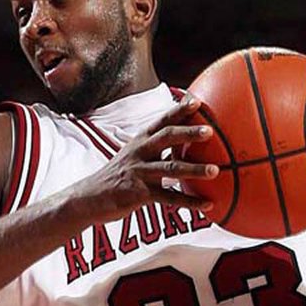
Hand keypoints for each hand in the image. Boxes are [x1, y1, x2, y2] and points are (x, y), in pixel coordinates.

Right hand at [75, 95, 218, 223]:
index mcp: (140, 141)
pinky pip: (169, 198)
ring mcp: (139, 173)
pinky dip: (190, 202)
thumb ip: (156, 149)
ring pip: (170, 169)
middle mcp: (139, 152)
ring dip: (194, 170)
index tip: (197, 101)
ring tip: (215, 171)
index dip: (179, 110)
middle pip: (166, 138)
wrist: (90, 198)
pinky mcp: (139, 194)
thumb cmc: (119, 176)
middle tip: (210, 132)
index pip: (162, 121)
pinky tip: (207, 204)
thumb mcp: (134, 156)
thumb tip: (184, 145)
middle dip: (188, 133)